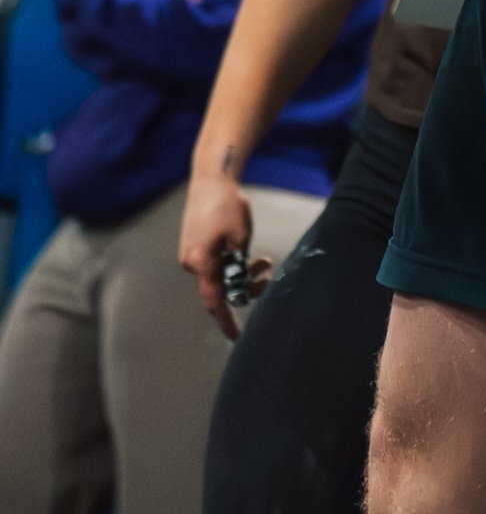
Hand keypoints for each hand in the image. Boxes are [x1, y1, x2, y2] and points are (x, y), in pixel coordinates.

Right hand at [179, 173, 271, 339]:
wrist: (211, 177)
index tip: (236, 336)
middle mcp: (191, 262)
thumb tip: (241, 283)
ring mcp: (191, 253)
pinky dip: (230, 261)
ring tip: (262, 259)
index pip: (214, 301)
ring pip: (219, 274)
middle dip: (244, 286)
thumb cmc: (227, 204)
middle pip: (219, 287)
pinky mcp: (194, 244)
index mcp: (201, 263)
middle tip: (266, 273)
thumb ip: (240, 265)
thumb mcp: (241, 237)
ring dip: (240, 271)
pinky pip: (214, 262)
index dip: (225, 321)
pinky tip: (245, 249)